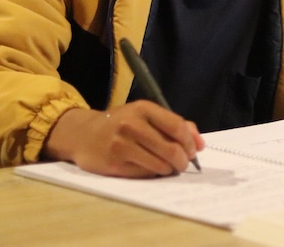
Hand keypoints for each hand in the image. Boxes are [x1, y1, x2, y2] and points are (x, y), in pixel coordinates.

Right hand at [43, 101, 203, 177]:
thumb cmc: (122, 124)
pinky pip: (144, 174)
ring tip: (168, 167)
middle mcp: (131, 124)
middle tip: (183, 164)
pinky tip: (151, 169)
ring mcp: (120, 144)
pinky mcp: (113, 164)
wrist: (83, 134)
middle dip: (182, 160)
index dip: (189, 142)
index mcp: (143, 108)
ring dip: (169, 169)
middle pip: (170, 149)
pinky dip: (153, 174)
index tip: (194, 151)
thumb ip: (174, 125)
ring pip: (159, 164)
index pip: (177, 126)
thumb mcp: (146, 115)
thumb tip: (200, 144)